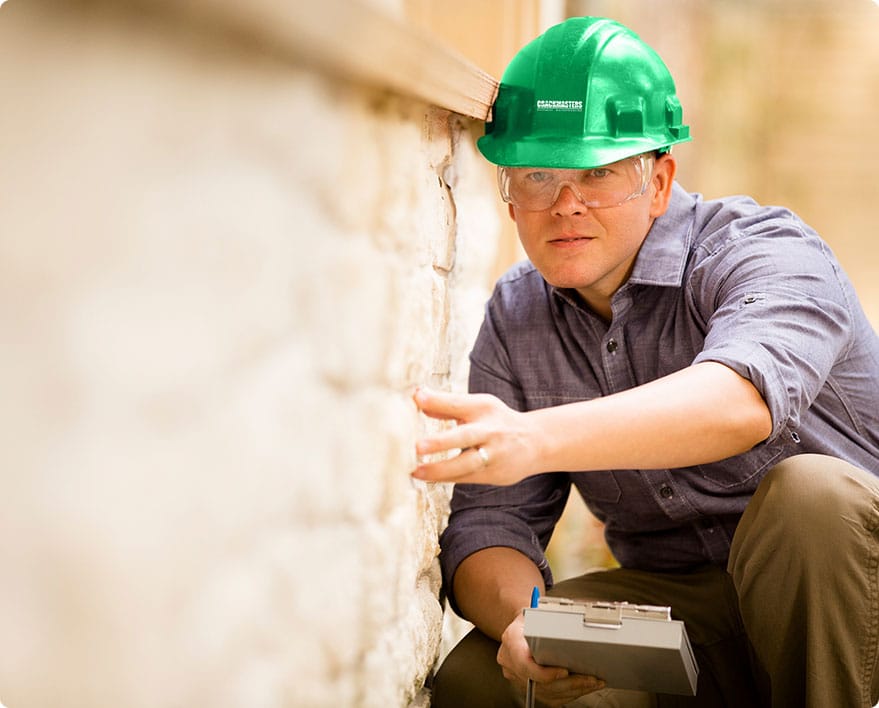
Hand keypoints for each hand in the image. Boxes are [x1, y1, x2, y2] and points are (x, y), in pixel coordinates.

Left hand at [411, 387, 540, 484]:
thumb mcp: (477, 406)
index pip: (458, 403)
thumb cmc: (497, 421)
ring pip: (464, 465)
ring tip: (415, 471)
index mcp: (484, 408)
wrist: (535, 442)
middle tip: (417, 446)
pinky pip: (466, 478)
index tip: (415, 398)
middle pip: (464, 437)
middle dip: (440, 442)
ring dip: (439, 470)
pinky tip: (427, 478)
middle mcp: (490, 431)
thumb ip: (447, 406)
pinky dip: (446, 478)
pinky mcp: (494, 474)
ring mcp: (494, 455)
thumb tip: (417, 397)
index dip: (437, 401)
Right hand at [497, 613, 604, 706]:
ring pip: (547, 693)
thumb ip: (549, 621)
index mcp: (511, 640)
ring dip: (574, 690)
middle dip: (570, 683)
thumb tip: (574, 629)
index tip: (565, 672)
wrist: (520, 626)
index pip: (524, 664)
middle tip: (592, 678)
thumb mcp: (537, 611)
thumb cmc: (531, 617)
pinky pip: (549, 697)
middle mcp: (510, 662)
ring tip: (594, 682)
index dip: (545, 673)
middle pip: (540, 683)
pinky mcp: (526, 686)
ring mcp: (517, 677)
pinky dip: (569, 693)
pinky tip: (583, 687)